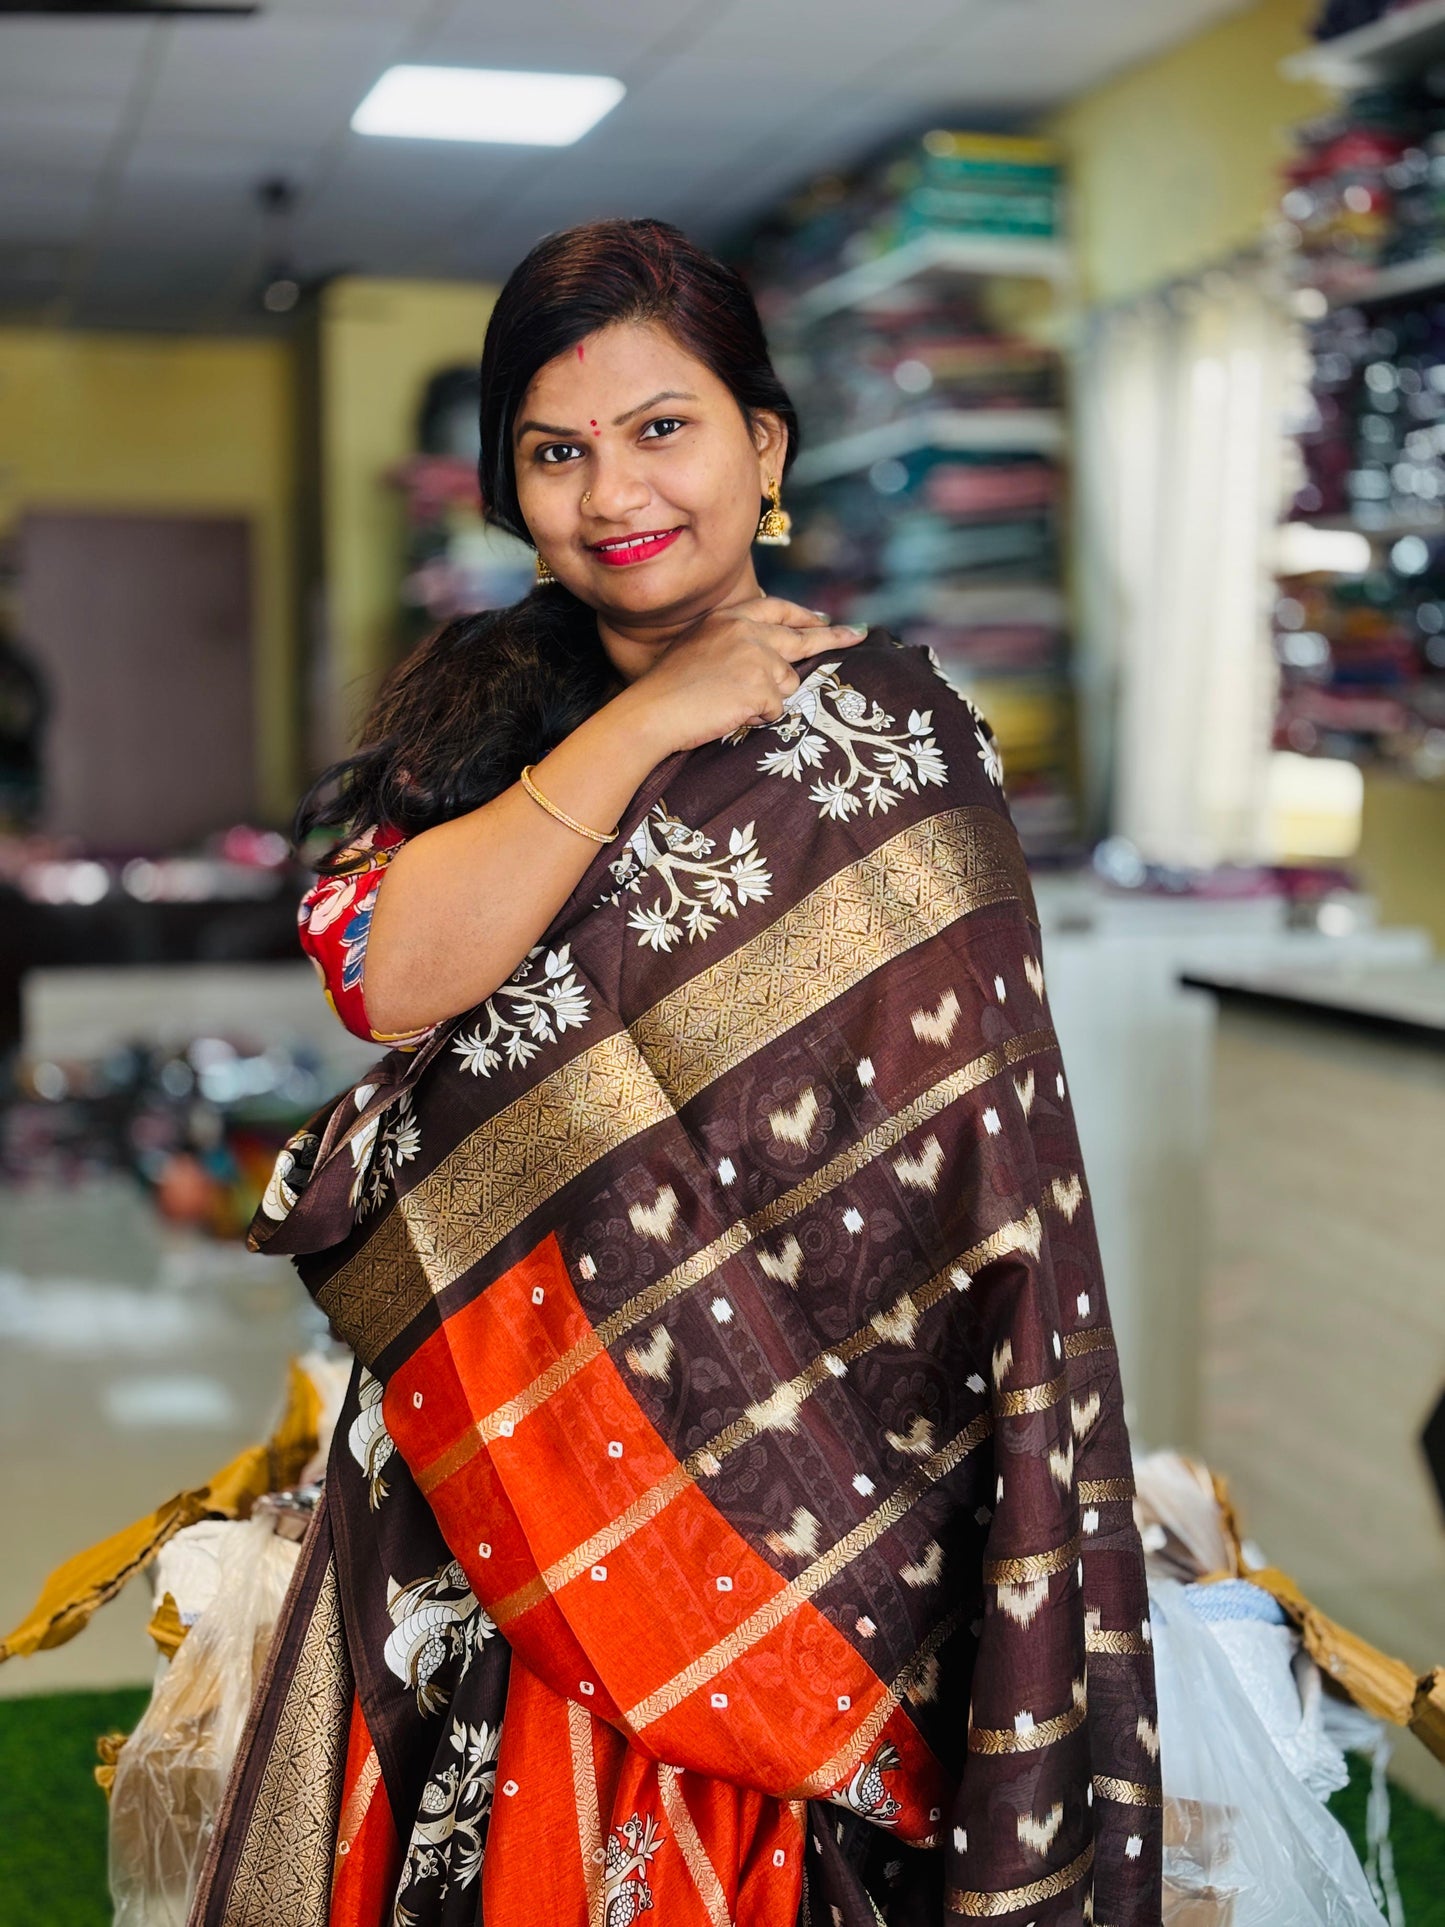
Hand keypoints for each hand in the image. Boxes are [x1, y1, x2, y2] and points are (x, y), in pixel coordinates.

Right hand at [620, 597, 867, 756]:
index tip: (822, 618)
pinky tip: (732, 714)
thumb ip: (733, 642)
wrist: (651, 712)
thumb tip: (770, 653)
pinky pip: (776, 708)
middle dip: (834, 636)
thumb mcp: (698, 647)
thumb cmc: (667, 690)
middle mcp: (745, 630)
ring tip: (731, 703)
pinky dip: (759, 717)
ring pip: (786, 681)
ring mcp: (755, 656)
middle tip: (858, 633)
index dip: (801, 615)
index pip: (775, 609)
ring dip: (768, 698)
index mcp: (728, 617)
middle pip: (801, 637)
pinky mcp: (761, 685)